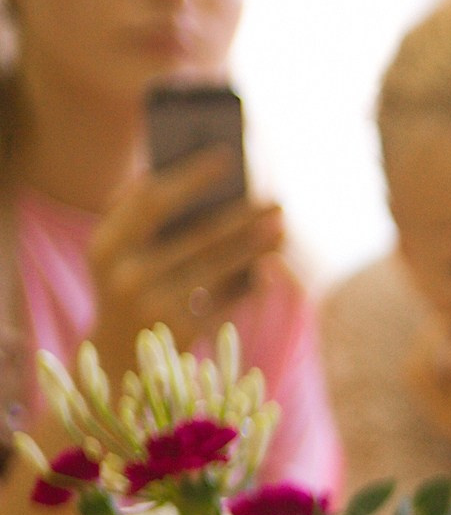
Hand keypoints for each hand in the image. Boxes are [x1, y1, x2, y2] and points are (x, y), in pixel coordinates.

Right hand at [86, 150, 286, 378]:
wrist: (117, 356)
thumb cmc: (126, 286)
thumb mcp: (119, 251)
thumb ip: (141, 213)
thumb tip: (197, 175)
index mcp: (105, 244)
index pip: (152, 199)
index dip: (191, 176)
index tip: (227, 157)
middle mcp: (126, 275)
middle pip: (197, 236)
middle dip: (241, 215)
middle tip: (275, 199)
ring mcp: (154, 306)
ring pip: (219, 267)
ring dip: (255, 245)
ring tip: (281, 226)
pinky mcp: (182, 332)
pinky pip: (227, 299)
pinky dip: (251, 281)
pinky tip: (271, 264)